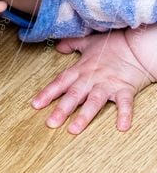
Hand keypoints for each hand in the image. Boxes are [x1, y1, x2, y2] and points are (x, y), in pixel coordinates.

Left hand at [31, 30, 155, 133]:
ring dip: (84, 116)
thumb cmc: (114, 44)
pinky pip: (125, 103)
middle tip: (51, 123)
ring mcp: (108, 84)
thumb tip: (58, 46)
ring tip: (74, 129)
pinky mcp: (125, 89)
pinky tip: (121, 127)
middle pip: (74, 95)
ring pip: (94, 101)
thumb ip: (71, 44)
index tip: (35, 105)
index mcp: (81, 69)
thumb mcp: (89, 42)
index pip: (60, 82)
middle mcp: (92, 78)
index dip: (47, 94)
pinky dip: (124, 114)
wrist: (138, 45)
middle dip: (62, 109)